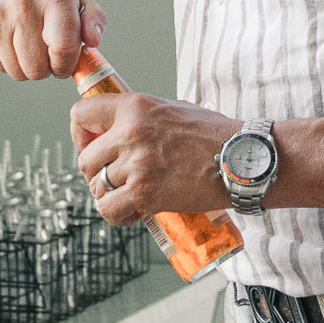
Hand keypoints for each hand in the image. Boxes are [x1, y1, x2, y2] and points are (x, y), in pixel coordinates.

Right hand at [0, 0, 105, 80]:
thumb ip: (94, 18)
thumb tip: (93, 41)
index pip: (63, 47)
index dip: (67, 64)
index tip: (66, 62)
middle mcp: (22, 3)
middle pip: (38, 67)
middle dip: (47, 67)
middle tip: (48, 50)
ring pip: (17, 71)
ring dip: (27, 65)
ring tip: (31, 43)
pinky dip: (8, 60)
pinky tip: (13, 40)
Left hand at [72, 93, 234, 222]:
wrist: (243, 160)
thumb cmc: (214, 135)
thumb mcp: (172, 109)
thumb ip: (141, 117)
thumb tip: (115, 129)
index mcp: (135, 106)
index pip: (80, 114)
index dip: (80, 134)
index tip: (91, 145)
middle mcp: (130, 132)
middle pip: (85, 160)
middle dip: (97, 173)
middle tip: (117, 179)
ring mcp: (137, 164)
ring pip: (96, 187)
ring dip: (108, 195)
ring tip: (129, 196)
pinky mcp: (146, 193)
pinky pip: (109, 210)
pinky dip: (116, 216)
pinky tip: (132, 213)